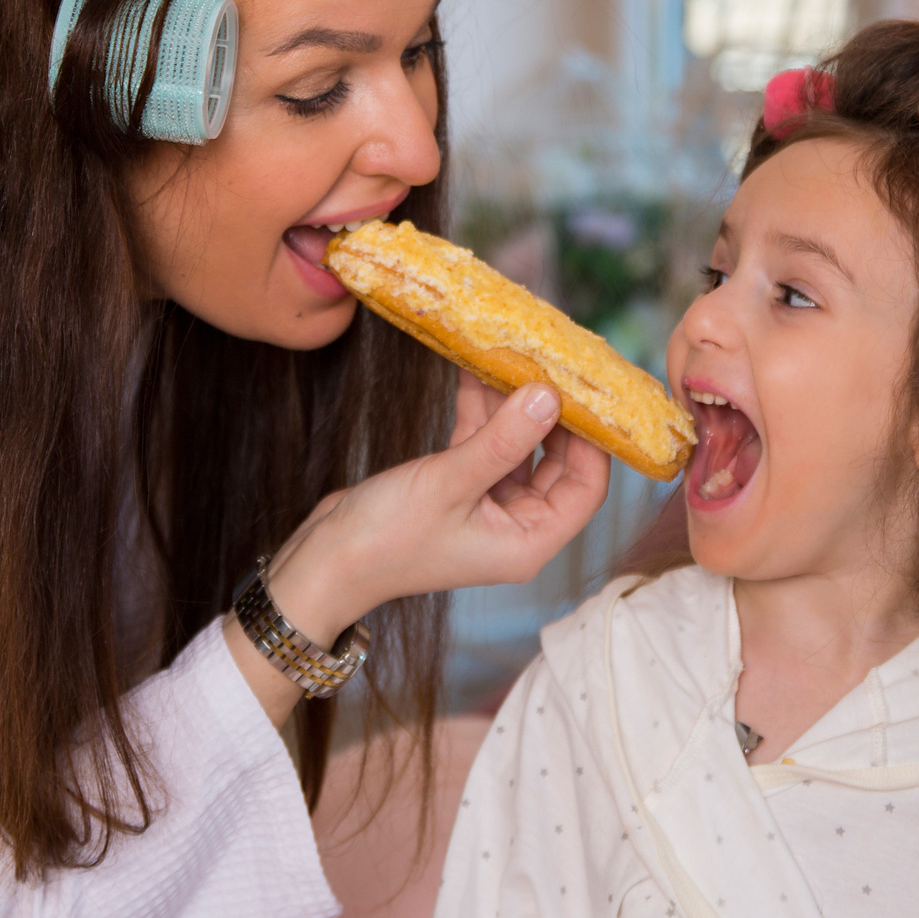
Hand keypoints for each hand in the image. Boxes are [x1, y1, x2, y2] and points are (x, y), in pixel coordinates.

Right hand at [265, 373, 611, 648]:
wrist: (325, 562)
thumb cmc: (387, 539)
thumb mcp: (450, 483)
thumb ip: (503, 439)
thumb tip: (550, 396)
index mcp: (527, 542)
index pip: (586, 489)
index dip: (593, 441)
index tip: (588, 391)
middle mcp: (514, 527)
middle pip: (557, 464)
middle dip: (553, 415)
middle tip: (554, 364)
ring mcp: (486, 507)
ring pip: (518, 448)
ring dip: (513, 406)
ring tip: (515, 355)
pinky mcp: (457, 488)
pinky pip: (483, 444)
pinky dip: (481, 412)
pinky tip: (476, 369)